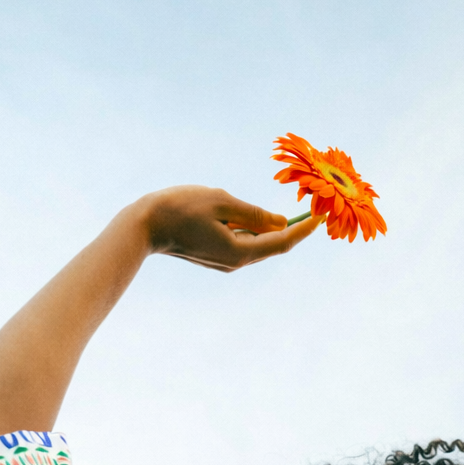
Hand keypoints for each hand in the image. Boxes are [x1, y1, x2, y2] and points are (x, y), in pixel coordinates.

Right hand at [140, 185, 321, 271]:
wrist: (143, 226)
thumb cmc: (180, 208)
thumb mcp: (221, 202)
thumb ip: (253, 213)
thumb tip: (280, 222)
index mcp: (241, 251)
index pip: (283, 241)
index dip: (303, 229)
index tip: (320, 217)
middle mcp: (236, 262)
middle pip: (274, 246)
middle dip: (295, 230)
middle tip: (313, 213)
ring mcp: (225, 262)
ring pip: (258, 245)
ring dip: (275, 231)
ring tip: (294, 215)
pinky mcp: (215, 256)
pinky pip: (243, 243)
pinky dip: (255, 231)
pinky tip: (260, 219)